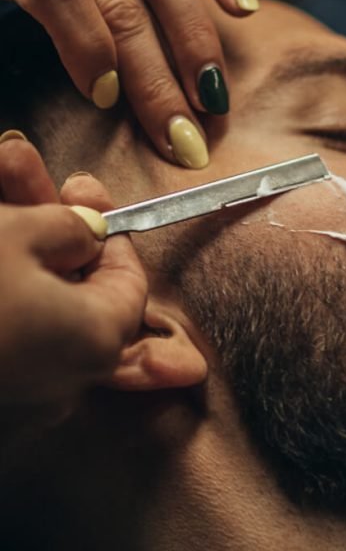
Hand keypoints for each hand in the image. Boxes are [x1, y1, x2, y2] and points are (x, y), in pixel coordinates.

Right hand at [0, 136, 146, 404]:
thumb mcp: (18, 233)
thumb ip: (66, 227)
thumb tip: (88, 233)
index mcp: (98, 338)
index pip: (128, 284)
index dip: (109, 232)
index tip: (81, 191)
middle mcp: (65, 372)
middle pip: (71, 282)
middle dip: (46, 219)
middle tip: (20, 168)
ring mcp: (19, 383)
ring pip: (30, 295)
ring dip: (12, 236)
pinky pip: (5, 318)